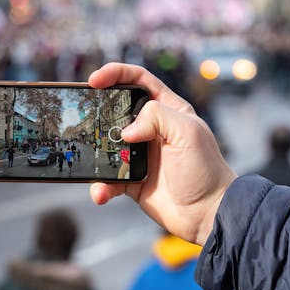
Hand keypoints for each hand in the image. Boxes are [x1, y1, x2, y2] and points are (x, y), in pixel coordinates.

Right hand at [88, 63, 235, 244]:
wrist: (206, 214)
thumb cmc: (205, 170)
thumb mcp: (188, 133)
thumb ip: (158, 116)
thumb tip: (126, 131)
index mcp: (168, 110)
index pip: (138, 80)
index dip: (116, 74)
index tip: (94, 80)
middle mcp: (151, 129)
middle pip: (116, 110)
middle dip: (97, 111)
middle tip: (82, 116)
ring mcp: (139, 154)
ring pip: (106, 145)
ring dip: (95, 153)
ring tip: (89, 161)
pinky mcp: (131, 178)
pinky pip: (107, 178)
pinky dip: (101, 186)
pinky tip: (101, 193)